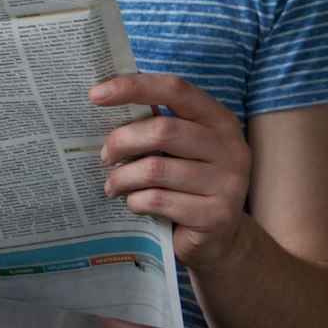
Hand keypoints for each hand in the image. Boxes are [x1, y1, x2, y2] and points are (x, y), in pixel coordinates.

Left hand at [94, 73, 253, 269]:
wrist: (215, 239)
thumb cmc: (184, 183)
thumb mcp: (176, 149)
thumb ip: (152, 125)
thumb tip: (100, 99)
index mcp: (219, 122)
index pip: (176, 90)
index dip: (134, 87)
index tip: (95, 94)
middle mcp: (232, 149)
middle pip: (162, 130)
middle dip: (122, 141)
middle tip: (104, 156)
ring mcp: (229, 184)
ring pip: (155, 169)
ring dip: (122, 178)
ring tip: (112, 185)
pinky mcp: (217, 216)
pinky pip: (158, 201)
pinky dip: (135, 202)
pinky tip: (134, 204)